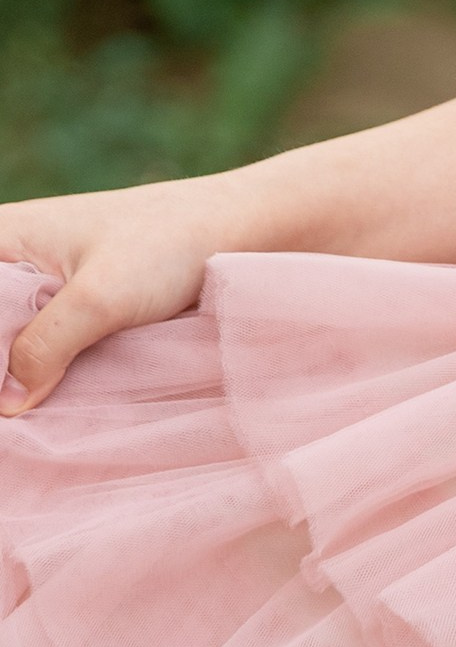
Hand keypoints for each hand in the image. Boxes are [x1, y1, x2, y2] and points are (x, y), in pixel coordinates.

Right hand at [0, 174, 237, 414]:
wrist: (240, 230)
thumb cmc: (170, 244)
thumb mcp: (101, 297)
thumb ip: (45, 345)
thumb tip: (4, 404)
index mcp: (2, 236)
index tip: (7, 389)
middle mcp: (12, 259)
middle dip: (3, 370)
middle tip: (20, 407)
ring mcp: (40, 290)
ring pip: (9, 347)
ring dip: (17, 378)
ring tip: (32, 416)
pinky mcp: (69, 314)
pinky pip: (35, 352)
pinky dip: (40, 378)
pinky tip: (47, 408)